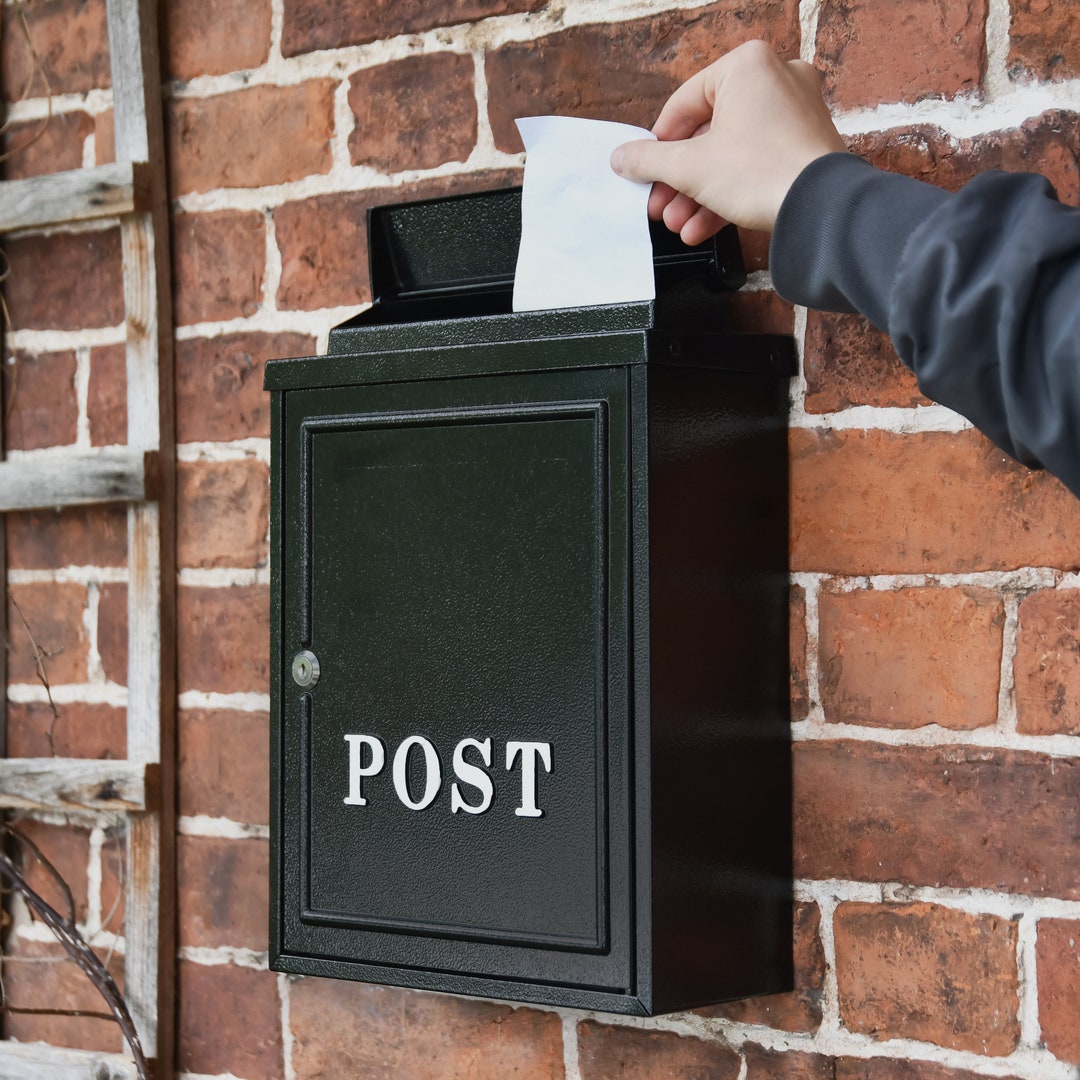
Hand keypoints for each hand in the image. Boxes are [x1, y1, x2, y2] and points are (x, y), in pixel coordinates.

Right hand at [610, 40, 845, 241]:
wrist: (820, 208)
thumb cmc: (760, 172)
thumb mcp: (689, 167)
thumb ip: (649, 160)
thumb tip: (622, 157)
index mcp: (746, 66)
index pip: (684, 104)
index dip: (658, 145)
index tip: (644, 172)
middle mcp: (775, 79)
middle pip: (708, 134)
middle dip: (680, 180)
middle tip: (660, 207)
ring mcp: (794, 113)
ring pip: (731, 155)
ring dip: (699, 194)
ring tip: (680, 225)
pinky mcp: (804, 146)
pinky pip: (756, 165)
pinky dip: (729, 194)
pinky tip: (703, 228)